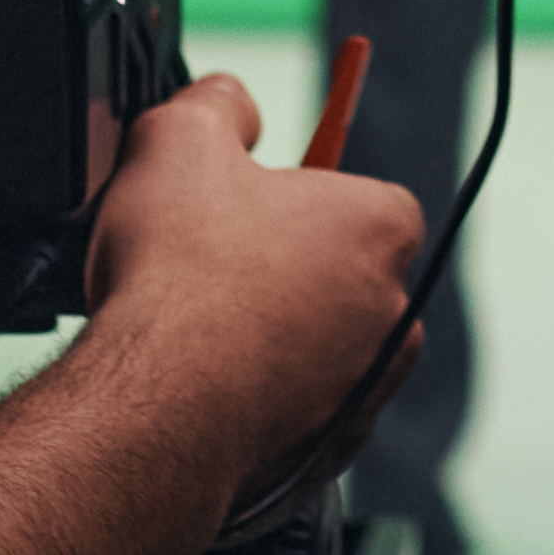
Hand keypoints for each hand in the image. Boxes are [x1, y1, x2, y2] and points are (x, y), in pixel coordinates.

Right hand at [76, 72, 427, 501]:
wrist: (160, 409)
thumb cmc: (179, 280)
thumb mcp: (179, 137)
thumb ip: (218, 101)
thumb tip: (230, 100)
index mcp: (380, 226)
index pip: (359, 196)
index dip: (295, 196)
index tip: (245, 204)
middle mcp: (393, 313)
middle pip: (340, 273)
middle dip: (282, 269)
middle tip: (208, 264)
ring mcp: (366, 390)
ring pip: (318, 348)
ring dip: (269, 337)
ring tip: (193, 328)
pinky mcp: (330, 455)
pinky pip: (296, 413)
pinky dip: (256, 400)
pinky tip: (199, 386)